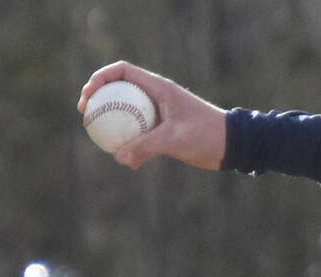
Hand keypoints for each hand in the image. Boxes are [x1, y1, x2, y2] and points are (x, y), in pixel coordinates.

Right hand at [78, 61, 228, 170]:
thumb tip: (119, 158)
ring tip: (101, 140)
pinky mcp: (166, 131)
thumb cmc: (207, 135)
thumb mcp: (175, 140)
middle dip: (100, 100)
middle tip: (87, 117)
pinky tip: (126, 160)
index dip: (100, 79)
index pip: (122, 72)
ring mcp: (160, 114)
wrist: (233, 146)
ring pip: (128, 114)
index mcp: (158, 88)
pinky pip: (140, 133)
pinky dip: (131, 143)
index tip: (88, 97)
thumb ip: (146, 147)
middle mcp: (157, 97)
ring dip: (113, 124)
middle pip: (120, 90)